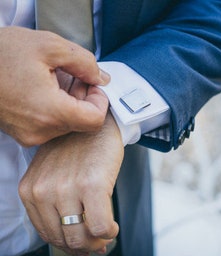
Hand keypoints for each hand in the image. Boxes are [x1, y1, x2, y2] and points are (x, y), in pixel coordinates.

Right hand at [0, 26, 109, 146]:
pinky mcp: (24, 134)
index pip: (95, 121)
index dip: (100, 101)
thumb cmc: (0, 55)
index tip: (94, 86)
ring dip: (70, 103)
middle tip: (76, 77)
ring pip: (67, 124)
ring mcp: (31, 135)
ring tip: (57, 80)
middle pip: (82, 122)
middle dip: (85, 99)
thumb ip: (84, 62)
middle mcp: (41, 130)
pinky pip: (52, 125)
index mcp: (50, 112)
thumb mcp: (48, 46)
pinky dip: (56, 109)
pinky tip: (47, 90)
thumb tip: (101, 78)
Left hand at [19, 112, 123, 255]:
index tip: (83, 245)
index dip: (68, 245)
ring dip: (97, 243)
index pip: (47, 234)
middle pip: (64, 240)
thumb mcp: (55, 175)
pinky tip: (113, 227)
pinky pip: (100, 226)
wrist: (96, 124)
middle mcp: (44, 191)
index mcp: (31, 190)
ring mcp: (67, 188)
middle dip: (83, 248)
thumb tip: (78, 245)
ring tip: (105, 234)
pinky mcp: (92, 184)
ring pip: (81, 238)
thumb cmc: (78, 150)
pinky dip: (108, 232)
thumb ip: (58, 207)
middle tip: (97, 244)